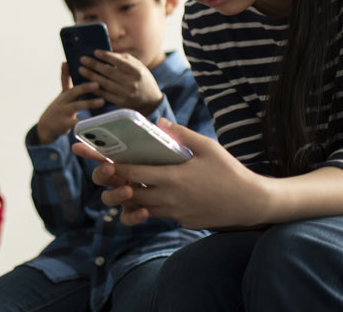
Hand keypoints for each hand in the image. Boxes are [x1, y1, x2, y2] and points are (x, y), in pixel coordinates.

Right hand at [35, 63, 104, 142]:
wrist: (46, 127)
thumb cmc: (59, 108)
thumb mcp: (62, 93)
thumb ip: (65, 79)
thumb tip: (65, 62)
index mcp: (65, 93)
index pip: (69, 80)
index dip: (75, 73)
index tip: (85, 66)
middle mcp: (63, 101)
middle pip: (74, 92)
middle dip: (85, 87)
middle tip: (98, 84)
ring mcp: (63, 112)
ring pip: (76, 106)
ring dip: (89, 103)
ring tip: (102, 101)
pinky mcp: (65, 125)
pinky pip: (76, 123)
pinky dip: (85, 123)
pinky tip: (95, 121)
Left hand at [72, 118, 270, 229]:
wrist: (249, 204)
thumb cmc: (230, 172)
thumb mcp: (208, 148)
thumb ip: (182, 135)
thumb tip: (158, 121)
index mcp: (173, 178)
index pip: (133, 172)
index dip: (110, 164)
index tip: (93, 155)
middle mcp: (169, 198)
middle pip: (128, 192)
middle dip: (110, 181)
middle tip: (100, 170)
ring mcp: (174, 213)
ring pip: (139, 206)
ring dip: (127, 196)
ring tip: (118, 183)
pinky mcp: (180, 221)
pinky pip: (155, 214)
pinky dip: (146, 205)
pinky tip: (146, 194)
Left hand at [78, 50, 163, 113]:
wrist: (151, 101)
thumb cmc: (142, 79)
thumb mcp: (139, 66)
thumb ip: (125, 59)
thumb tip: (107, 53)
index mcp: (137, 71)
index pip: (119, 62)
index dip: (106, 56)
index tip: (95, 52)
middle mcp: (132, 82)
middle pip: (109, 72)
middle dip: (94, 65)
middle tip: (83, 60)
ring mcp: (126, 94)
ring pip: (105, 83)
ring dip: (91, 76)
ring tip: (81, 70)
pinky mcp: (121, 103)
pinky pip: (105, 95)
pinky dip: (95, 89)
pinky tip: (87, 83)